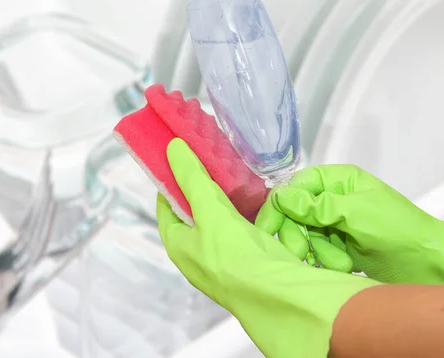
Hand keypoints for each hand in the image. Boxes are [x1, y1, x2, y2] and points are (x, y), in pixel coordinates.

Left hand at [157, 139, 379, 357]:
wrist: (277, 296)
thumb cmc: (234, 258)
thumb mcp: (209, 211)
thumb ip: (192, 179)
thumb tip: (171, 147)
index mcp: (178, 244)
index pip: (166, 204)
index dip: (171, 179)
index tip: (182, 155)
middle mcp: (197, 252)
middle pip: (194, 209)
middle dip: (202, 184)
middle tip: (211, 156)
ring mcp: (223, 256)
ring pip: (220, 216)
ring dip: (226, 195)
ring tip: (234, 168)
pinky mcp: (248, 256)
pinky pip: (242, 225)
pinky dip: (245, 208)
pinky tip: (255, 193)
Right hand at [256, 165, 443, 289]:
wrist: (429, 265)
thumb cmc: (398, 230)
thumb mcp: (356, 213)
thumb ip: (317, 206)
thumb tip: (281, 197)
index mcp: (337, 181)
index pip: (294, 188)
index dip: (279, 208)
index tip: (267, 232)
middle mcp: (333, 199)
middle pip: (294, 215)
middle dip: (297, 236)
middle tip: (303, 255)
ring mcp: (336, 224)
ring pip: (303, 236)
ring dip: (316, 253)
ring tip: (341, 264)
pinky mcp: (339, 246)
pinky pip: (316, 253)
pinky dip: (323, 262)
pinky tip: (342, 269)